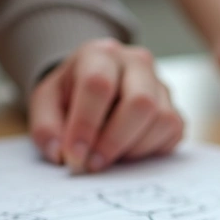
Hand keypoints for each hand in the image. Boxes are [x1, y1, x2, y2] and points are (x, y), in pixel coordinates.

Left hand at [30, 39, 183, 173]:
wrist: (94, 86)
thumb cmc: (70, 94)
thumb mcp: (45, 103)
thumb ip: (45, 128)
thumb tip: (60, 153)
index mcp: (99, 54)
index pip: (98, 85)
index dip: (86, 124)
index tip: (74, 155)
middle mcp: (136, 63)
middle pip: (140, 102)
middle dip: (114, 141)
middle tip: (93, 164)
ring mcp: (160, 85)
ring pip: (161, 119)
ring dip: (132, 149)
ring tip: (108, 156)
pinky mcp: (174, 108)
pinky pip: (172, 132)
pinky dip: (149, 150)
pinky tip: (127, 151)